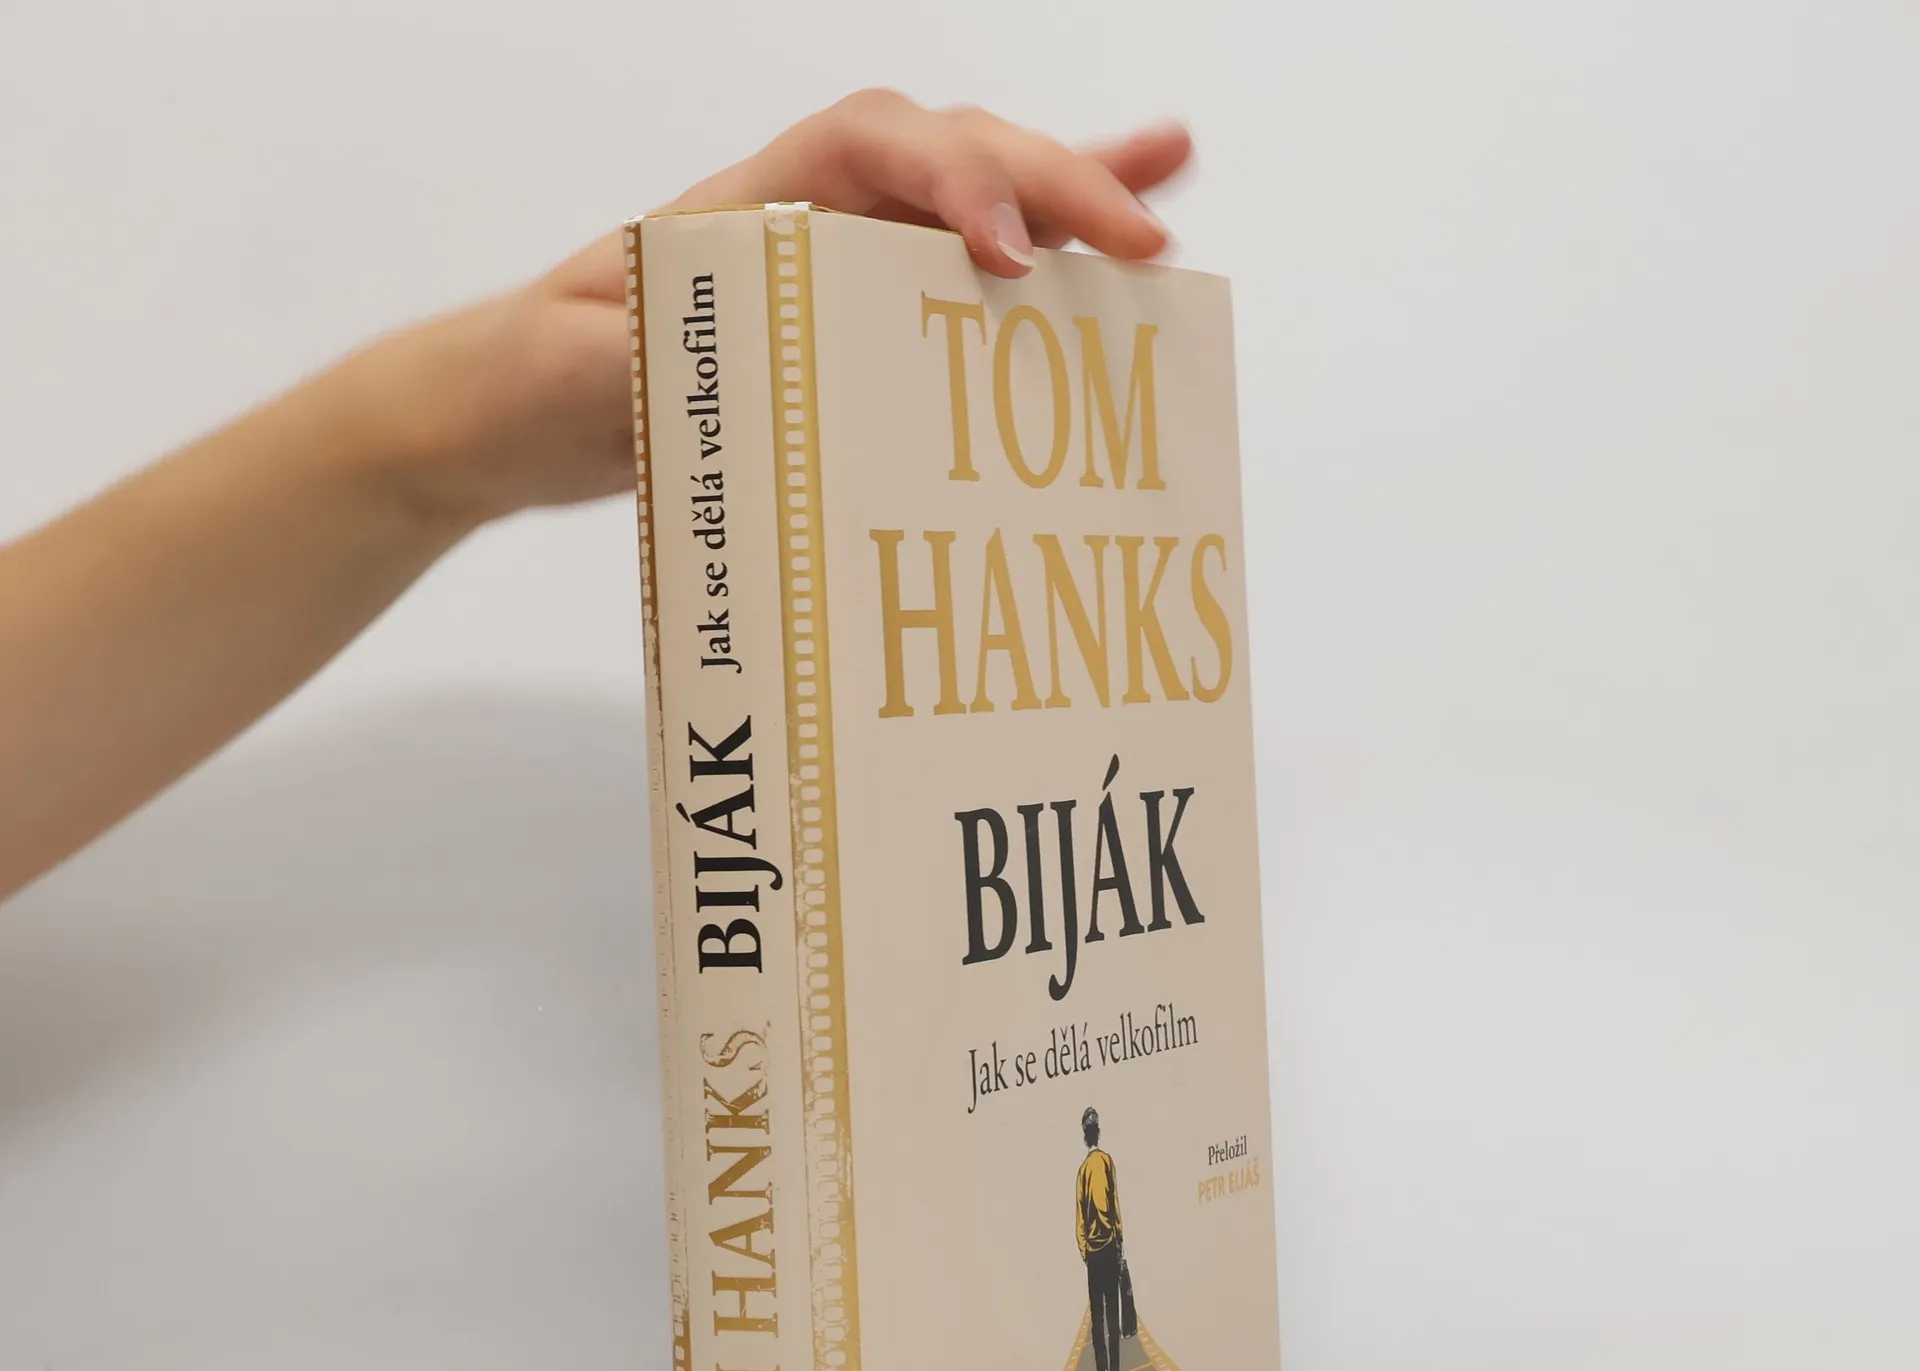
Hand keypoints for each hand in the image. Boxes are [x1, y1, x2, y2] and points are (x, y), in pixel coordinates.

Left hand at [390, 92, 1192, 524]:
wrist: (509, 411)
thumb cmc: (532, 377)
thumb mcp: (566, 369)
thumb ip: (628, 356)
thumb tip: (704, 363)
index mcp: (744, 204)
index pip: (872, 151)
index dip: (954, 182)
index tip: (1002, 257)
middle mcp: (807, 212)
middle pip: (953, 158)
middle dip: (1053, 185)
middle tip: (1142, 241)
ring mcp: (836, 259)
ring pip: (974, 199)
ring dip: (1072, 190)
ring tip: (1169, 189)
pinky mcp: (849, 316)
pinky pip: (952, 272)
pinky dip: (1032, 257)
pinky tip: (1100, 257)